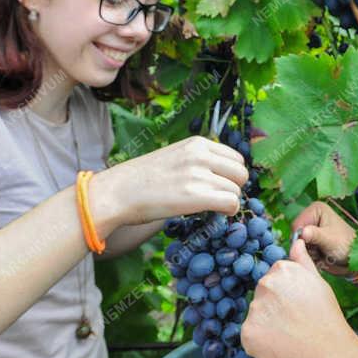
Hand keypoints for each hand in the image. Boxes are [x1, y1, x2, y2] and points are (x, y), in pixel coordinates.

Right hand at [101, 136, 247, 224]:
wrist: (116, 193)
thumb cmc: (142, 179)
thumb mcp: (175, 156)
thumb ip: (199, 160)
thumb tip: (223, 175)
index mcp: (197, 143)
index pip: (237, 158)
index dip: (231, 175)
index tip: (218, 186)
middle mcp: (200, 155)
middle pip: (241, 174)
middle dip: (233, 188)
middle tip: (215, 199)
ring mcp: (198, 175)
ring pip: (236, 191)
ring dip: (226, 202)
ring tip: (208, 207)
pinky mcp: (195, 196)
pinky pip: (231, 203)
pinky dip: (227, 212)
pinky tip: (213, 214)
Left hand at [240, 238, 353, 357]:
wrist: (327, 352)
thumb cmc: (326, 318)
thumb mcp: (318, 283)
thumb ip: (302, 262)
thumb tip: (297, 242)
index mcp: (281, 270)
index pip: (274, 279)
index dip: (286, 296)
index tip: (297, 307)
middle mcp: (265, 285)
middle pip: (262, 296)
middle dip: (274, 308)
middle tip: (294, 322)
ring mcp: (254, 309)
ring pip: (256, 316)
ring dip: (267, 325)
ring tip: (289, 336)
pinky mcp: (247, 332)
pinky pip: (250, 336)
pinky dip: (261, 343)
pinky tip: (279, 346)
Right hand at [291, 202, 355, 276]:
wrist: (355, 257)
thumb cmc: (345, 244)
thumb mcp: (329, 239)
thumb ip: (315, 235)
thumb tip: (302, 233)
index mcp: (315, 209)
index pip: (296, 225)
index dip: (300, 238)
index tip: (312, 247)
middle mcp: (312, 216)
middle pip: (295, 234)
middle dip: (304, 246)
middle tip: (318, 251)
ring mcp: (311, 228)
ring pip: (298, 243)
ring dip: (307, 251)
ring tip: (320, 253)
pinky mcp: (312, 239)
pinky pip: (302, 249)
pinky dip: (309, 254)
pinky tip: (320, 256)